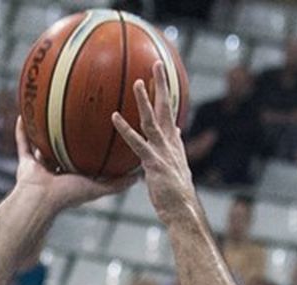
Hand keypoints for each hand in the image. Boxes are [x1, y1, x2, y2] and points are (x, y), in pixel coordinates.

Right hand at [15, 118, 132, 212]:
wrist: (40, 201)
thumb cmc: (68, 196)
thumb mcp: (97, 188)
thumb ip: (116, 184)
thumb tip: (138, 176)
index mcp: (71, 177)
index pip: (83, 160)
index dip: (90, 147)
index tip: (98, 132)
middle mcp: (55, 171)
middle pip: (62, 150)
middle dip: (67, 137)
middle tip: (75, 116)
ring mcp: (38, 167)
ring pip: (41, 145)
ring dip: (43, 131)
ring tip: (48, 111)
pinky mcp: (24, 163)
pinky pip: (22, 143)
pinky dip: (21, 131)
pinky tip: (23, 114)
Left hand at [110, 62, 197, 226]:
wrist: (182, 210)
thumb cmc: (175, 194)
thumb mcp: (173, 168)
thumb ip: (169, 150)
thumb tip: (170, 136)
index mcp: (173, 143)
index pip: (169, 112)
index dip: (165, 93)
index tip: (161, 75)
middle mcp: (171, 142)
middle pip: (166, 107)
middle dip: (162, 84)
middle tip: (157, 62)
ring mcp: (163, 151)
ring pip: (153, 120)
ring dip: (145, 100)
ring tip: (137, 82)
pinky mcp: (153, 162)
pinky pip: (137, 142)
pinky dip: (125, 129)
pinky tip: (114, 117)